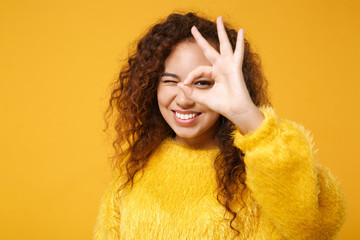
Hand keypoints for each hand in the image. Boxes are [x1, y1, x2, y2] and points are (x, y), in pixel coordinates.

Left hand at [178, 16, 263, 133]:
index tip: (186, 84)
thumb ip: (191, 91)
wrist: (234, 110)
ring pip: (224, 45)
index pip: (199, 70)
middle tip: (192, 28)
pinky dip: (239, 42)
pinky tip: (240, 31)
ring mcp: (229, 65)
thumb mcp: (202, 97)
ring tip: (219, 18)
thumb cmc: (222, 105)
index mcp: (214, 74)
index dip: (191, 75)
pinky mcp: (235, 67)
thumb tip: (179, 84)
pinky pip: (238, 52)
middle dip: (200, 39)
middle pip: (209, 49)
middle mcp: (221, 67)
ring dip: (221, 31)